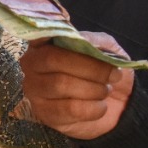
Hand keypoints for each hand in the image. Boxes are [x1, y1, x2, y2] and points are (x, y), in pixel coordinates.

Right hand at [20, 33, 134, 139]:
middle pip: (53, 59)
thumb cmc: (104, 72)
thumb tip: (85, 41)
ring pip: (61, 84)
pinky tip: (100, 106)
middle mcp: (32, 64)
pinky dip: (93, 107)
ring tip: (105, 91)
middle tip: (113, 75)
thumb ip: (95, 42)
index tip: (75, 33)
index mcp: (45, 43)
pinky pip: (69, 109)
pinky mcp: (43, 113)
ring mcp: (34, 89)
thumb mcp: (107, 49)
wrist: (115, 104)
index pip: (41, 34)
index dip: (53, 35)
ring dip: (93, 89)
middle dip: (90, 68)